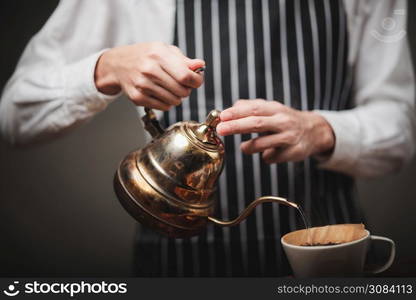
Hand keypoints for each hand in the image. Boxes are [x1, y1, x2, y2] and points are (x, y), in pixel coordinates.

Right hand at [94, 42, 204, 110]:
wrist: (118, 64)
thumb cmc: (146, 56)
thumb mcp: (165, 50)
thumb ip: (184, 60)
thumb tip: (200, 66)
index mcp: (158, 54)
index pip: (186, 76)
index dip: (196, 81)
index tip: (196, 81)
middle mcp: (149, 69)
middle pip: (182, 91)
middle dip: (186, 90)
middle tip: (181, 84)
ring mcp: (142, 85)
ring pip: (174, 101)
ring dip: (177, 97)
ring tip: (170, 88)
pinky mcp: (137, 98)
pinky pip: (164, 107)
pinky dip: (167, 103)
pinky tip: (161, 93)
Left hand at [216, 99, 334, 162]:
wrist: (314, 131)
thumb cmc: (284, 120)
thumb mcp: (271, 109)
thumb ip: (250, 107)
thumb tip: (230, 109)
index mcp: (275, 109)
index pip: (253, 108)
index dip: (236, 113)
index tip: (222, 117)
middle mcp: (283, 121)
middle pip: (256, 123)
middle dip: (236, 126)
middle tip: (221, 130)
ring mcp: (289, 137)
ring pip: (263, 144)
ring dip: (249, 147)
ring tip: (244, 147)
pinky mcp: (294, 152)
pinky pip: (271, 158)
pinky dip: (265, 156)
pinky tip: (270, 152)